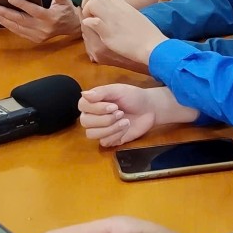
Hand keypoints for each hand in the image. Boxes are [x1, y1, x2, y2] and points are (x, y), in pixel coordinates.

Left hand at [0, 0, 81, 42]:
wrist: (72, 28)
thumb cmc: (67, 12)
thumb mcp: (66, 2)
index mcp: (50, 17)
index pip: (33, 10)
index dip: (21, 4)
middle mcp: (43, 28)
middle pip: (21, 20)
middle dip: (5, 13)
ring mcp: (38, 35)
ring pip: (17, 27)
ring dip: (3, 20)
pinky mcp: (35, 39)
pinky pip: (19, 32)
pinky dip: (9, 26)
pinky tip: (0, 20)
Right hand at [79, 85, 195, 146]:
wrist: (150, 109)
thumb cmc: (133, 97)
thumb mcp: (118, 90)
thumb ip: (101, 92)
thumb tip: (83, 94)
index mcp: (93, 102)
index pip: (82, 106)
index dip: (96, 108)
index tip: (114, 106)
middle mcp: (92, 116)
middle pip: (85, 122)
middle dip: (106, 119)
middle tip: (121, 113)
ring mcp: (100, 129)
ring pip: (92, 134)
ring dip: (111, 128)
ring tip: (125, 121)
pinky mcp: (109, 139)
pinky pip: (104, 142)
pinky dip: (116, 135)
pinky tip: (125, 128)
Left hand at [81, 0, 166, 65]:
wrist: (153, 46)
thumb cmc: (148, 35)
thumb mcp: (136, 17)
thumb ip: (124, 13)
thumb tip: (116, 14)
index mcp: (124, 5)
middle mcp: (116, 10)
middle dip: (87, 1)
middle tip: (88, 13)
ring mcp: (111, 20)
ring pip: (92, 4)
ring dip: (86, 12)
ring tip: (89, 22)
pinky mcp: (108, 33)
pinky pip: (92, 22)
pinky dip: (88, 24)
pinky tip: (91, 29)